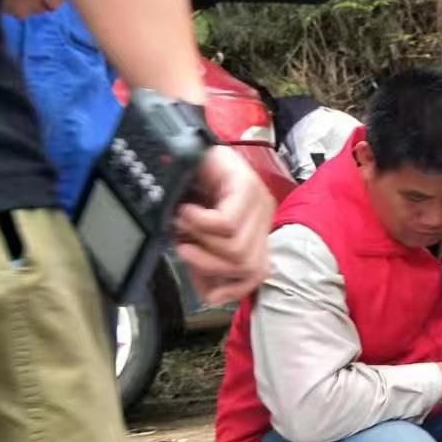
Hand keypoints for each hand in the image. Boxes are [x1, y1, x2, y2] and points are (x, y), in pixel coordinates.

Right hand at [172, 145, 272, 305]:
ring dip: (200, 241)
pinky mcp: (245, 185)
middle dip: (208, 264)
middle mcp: (263, 216)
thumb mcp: (195, 236)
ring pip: (236, 247)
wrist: (179, 146)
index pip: (259, 272)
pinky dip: (197, 222)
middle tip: (183, 246)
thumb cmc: (186, 189)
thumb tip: (209, 295)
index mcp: (256, 230)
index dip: (234, 288)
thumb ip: (205, 264)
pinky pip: (224, 223)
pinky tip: (186, 210)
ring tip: (182, 224)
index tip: (206, 292)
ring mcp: (258, 199)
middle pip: (248, 265)